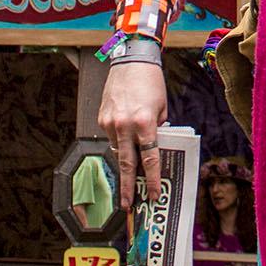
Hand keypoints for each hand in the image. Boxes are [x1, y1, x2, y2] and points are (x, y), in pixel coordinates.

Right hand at [98, 60, 167, 208]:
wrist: (130, 60)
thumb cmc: (151, 82)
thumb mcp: (163, 107)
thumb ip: (159, 129)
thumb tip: (155, 147)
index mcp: (145, 122)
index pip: (150, 158)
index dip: (152, 179)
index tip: (152, 195)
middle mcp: (125, 125)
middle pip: (128, 163)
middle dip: (128, 186)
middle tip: (128, 204)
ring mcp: (111, 123)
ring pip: (118, 151)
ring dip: (125, 162)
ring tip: (130, 175)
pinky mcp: (102, 119)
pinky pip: (112, 138)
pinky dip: (119, 143)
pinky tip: (125, 142)